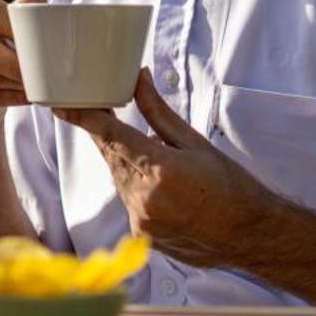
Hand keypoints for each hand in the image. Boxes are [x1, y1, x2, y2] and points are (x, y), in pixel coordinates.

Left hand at [55, 69, 283, 267]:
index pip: (111, 136)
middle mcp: (146, 199)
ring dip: (127, 164)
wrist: (252, 235)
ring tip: (157, 160)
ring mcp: (142, 221)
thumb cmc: (232, 186)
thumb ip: (158, 112)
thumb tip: (137, 80)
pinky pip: (129, 202)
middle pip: (111, 157)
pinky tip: (163, 188)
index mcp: (161, 170)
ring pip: (119, 180)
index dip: (84, 119)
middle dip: (110, 137)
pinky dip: (137, 188)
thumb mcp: (196, 143)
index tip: (62, 106)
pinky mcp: (143, 235)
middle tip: (109, 116)